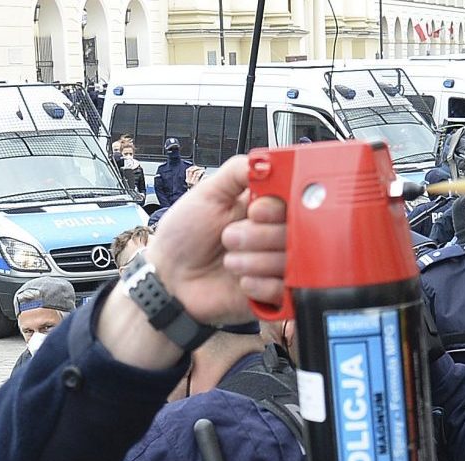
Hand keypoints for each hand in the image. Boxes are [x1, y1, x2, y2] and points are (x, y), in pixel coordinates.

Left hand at [96, 158, 288, 368]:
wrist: (169, 277)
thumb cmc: (184, 236)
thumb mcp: (207, 193)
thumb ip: (238, 172)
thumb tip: (267, 161)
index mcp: (262, 208)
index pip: (292, 202)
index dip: (276, 208)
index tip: (255, 212)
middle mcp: (272, 235)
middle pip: (295, 233)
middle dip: (259, 237)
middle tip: (229, 238)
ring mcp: (274, 265)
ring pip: (290, 262)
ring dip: (255, 262)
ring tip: (230, 262)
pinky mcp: (272, 294)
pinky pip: (284, 291)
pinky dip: (261, 286)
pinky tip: (241, 282)